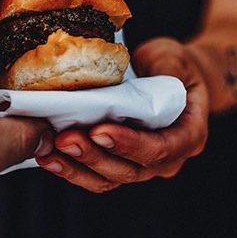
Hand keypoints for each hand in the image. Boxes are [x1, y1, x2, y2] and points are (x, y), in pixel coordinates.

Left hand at [35, 37, 207, 192]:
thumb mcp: (174, 58)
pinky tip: (48, 157)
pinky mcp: (119, 163)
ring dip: (78, 168)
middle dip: (95, 157)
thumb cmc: (175, 66)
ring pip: (109, 179)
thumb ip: (165, 68)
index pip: (159, 149)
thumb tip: (142, 71)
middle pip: (130, 170)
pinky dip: (72, 169)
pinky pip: (96, 175)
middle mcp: (166, 159)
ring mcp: (142, 165)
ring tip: (50, 151)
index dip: (129, 144)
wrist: (173, 78)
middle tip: (65, 139)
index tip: (99, 131)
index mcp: (187, 136)